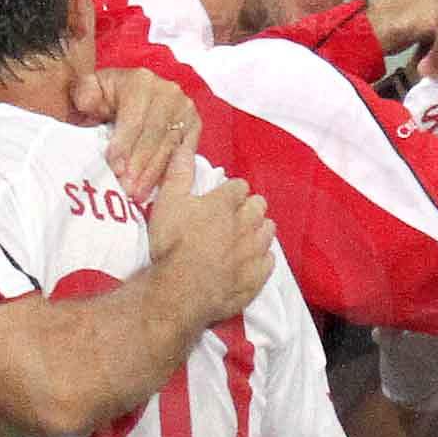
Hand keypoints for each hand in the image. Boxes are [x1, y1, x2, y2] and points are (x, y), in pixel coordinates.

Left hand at [80, 63, 199, 205]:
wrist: (126, 97)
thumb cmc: (106, 97)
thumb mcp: (89, 88)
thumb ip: (85, 91)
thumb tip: (89, 102)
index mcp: (141, 81)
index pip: (134, 118)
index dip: (125, 144)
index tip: (115, 167)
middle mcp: (168, 93)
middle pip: (155, 134)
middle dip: (139, 164)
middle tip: (127, 187)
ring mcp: (184, 110)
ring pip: (170, 147)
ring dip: (153, 173)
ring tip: (138, 194)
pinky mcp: (194, 127)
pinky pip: (183, 154)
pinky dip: (169, 173)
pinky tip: (157, 189)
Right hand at [145, 166, 276, 319]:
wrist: (181, 290)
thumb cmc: (171, 245)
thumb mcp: (167, 203)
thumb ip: (178, 173)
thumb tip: (184, 146)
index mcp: (225, 203)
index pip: (239, 186)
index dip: (231, 191)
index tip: (222, 198)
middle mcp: (247, 223)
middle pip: (259, 205)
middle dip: (249, 207)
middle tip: (234, 217)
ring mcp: (255, 251)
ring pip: (268, 231)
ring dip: (259, 230)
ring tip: (244, 237)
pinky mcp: (258, 276)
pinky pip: (270, 261)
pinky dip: (262, 259)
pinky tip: (250, 262)